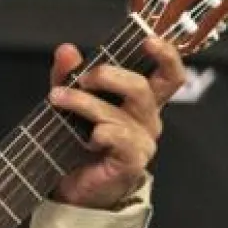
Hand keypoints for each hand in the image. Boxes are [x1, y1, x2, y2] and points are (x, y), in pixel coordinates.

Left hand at [46, 36, 185, 208]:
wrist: (73, 187)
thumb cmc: (77, 142)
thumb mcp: (71, 101)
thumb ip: (69, 75)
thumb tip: (66, 50)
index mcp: (141, 101)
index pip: (169, 75)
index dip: (165, 55)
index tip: (146, 40)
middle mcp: (148, 119)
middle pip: (141, 88)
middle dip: (107, 76)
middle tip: (81, 78)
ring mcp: (142, 141)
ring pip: (118, 113)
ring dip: (84, 103)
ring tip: (58, 100)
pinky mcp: (132, 162)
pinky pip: (118, 138)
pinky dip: (99, 132)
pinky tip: (86, 138)